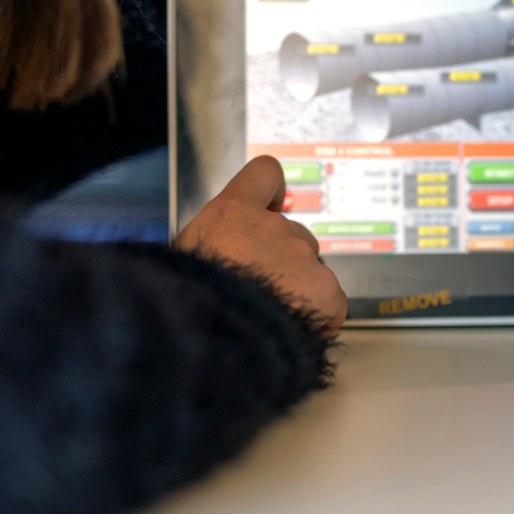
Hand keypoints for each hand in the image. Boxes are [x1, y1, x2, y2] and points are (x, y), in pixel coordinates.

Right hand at [175, 156, 347, 335]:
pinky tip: (292, 332)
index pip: (264, 175)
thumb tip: (217, 258)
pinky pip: (331, 304)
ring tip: (269, 319)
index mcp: (231, 214)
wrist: (206, 338)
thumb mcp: (181, 261)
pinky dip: (319, 318)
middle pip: (294, 234)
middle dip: (282, 260)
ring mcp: (301, 256)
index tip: (273, 203)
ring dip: (298, 290)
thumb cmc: (185, 303)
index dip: (272, 191)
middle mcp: (272, 227)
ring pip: (311, 271)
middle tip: (262, 291)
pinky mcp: (325, 288)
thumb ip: (211, 247)